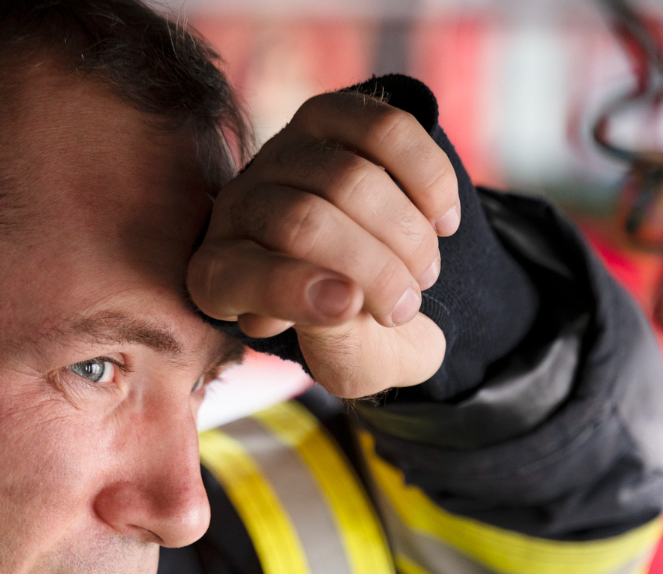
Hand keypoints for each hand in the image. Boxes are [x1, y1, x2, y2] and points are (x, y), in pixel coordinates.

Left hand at [187, 91, 460, 398]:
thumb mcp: (354, 365)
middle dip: (372, 266)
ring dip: (406, 232)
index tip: (354, 308)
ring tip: (424, 272)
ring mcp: (281, 156)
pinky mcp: (330, 118)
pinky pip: (384, 130)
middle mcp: (238, 210)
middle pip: (300, 220)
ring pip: (348, 176)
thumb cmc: (361, 337)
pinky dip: (429, 178)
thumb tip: (344, 297)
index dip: (291, 290)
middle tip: (407, 305)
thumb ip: (342, 347)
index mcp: (220, 280)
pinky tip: (443, 220)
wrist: (391, 287)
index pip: (235, 275)